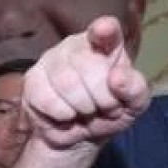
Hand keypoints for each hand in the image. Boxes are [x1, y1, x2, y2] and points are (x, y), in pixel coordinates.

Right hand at [22, 17, 149, 151]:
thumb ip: (135, 89)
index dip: (105, 29)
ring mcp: (51, 60)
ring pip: (67, 83)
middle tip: (107, 108)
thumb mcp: (133, 105)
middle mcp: (76, 45)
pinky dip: (64, 115)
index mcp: (105, 44)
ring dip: (83, 107)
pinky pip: (48, 99)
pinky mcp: (33, 80)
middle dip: (103, 96)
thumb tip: (118, 77)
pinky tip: (67, 116)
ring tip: (87, 112)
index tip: (105, 30)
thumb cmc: (109, 113)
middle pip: (89, 65)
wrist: (80, 138)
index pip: (106, 29)